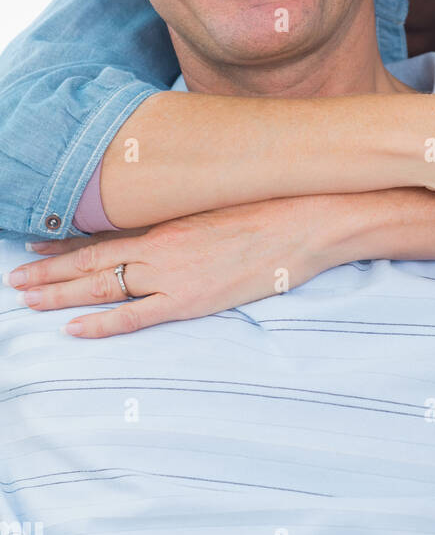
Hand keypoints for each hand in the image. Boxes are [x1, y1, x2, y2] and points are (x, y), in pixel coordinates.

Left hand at [6, 196, 351, 337]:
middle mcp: (161, 245)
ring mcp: (174, 273)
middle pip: (92, 262)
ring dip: (61, 295)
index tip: (36, 250)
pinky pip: (137, 316)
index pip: (104, 236)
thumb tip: (167, 224)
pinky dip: (103, 323)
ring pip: (103, 286)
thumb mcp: (219, 205)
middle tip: (16, 282)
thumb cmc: (269, 208)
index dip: (66, 246)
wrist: (305, 220)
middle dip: (49, 273)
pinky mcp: (192, 299)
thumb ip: (187, 218)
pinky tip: (75, 329)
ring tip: (28, 302)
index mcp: (168, 222)